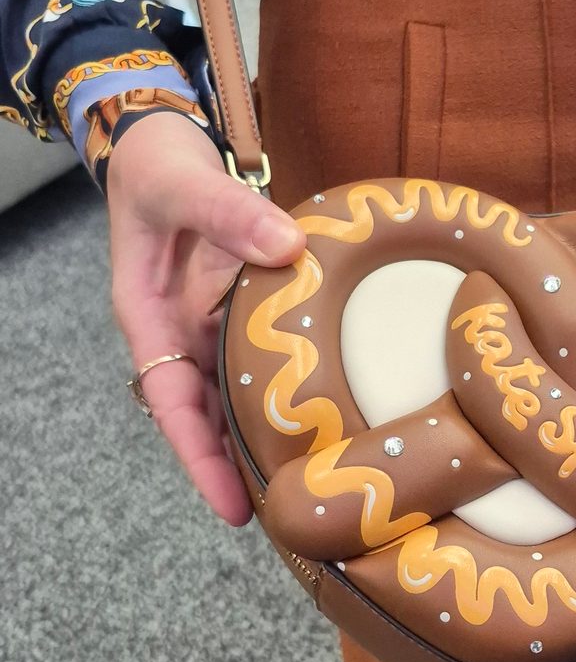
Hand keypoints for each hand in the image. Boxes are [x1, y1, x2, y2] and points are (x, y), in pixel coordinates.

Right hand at [108, 114, 305, 524]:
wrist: (163, 141)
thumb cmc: (159, 165)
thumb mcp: (184, 182)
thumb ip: (230, 212)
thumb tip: (287, 246)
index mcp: (150, 320)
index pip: (172, 407)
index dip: (200, 460)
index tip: (230, 509)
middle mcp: (183, 334)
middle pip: (211, 419)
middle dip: (243, 471)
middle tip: (295, 520)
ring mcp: (215, 326)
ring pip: (242, 397)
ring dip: (274, 437)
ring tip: (322, 488)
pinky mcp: (246, 311)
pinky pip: (269, 360)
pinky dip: (296, 388)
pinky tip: (338, 415)